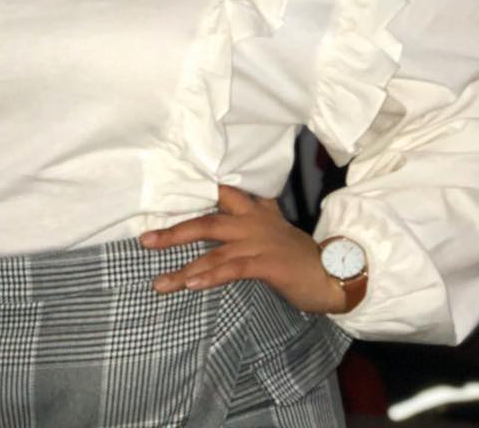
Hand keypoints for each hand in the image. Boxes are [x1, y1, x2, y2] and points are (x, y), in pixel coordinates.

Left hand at [139, 185, 347, 313]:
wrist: (333, 273)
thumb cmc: (297, 253)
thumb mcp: (274, 225)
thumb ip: (253, 210)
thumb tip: (228, 196)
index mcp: (253, 210)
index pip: (219, 193)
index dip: (191, 192)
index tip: (161, 195)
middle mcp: (252, 222)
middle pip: (206, 221)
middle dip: (174, 232)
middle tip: (145, 241)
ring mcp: (259, 242)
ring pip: (214, 251)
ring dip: (184, 268)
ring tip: (160, 282)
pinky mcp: (267, 264)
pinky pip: (232, 269)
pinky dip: (210, 276)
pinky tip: (192, 284)